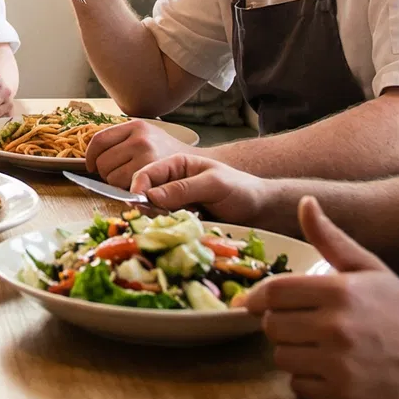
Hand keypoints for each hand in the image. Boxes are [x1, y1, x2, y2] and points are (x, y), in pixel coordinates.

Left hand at [84, 118, 192, 186]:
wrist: (197, 167)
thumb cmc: (165, 154)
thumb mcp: (146, 136)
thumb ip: (123, 140)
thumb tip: (91, 156)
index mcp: (136, 125)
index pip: (99, 139)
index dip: (90, 156)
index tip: (91, 166)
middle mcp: (140, 138)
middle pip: (102, 161)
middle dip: (104, 172)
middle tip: (116, 175)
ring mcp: (145, 156)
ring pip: (110, 176)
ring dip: (114, 183)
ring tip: (128, 181)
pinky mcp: (150, 173)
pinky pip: (122, 186)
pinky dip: (123, 190)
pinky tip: (134, 187)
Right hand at [131, 149, 274, 224]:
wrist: (260, 210)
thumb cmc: (240, 190)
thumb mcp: (213, 184)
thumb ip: (183, 188)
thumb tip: (151, 196)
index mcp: (176, 165)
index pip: (145, 174)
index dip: (138, 190)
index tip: (140, 207)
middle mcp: (171, 183)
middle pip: (145, 195)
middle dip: (149, 209)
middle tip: (164, 220)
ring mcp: (175, 204)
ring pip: (154, 214)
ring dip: (161, 222)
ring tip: (181, 225)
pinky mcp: (181, 221)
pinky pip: (167, 227)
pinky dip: (171, 232)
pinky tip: (184, 233)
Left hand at [242, 197, 398, 398]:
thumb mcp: (368, 267)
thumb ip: (330, 238)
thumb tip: (305, 201)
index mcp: (340, 291)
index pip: (274, 292)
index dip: (260, 297)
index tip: (259, 303)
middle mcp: (336, 327)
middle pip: (271, 325)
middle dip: (279, 324)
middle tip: (300, 324)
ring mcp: (339, 363)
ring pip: (281, 357)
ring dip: (291, 352)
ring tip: (316, 346)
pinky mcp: (342, 395)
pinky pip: (297, 386)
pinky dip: (305, 379)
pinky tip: (327, 369)